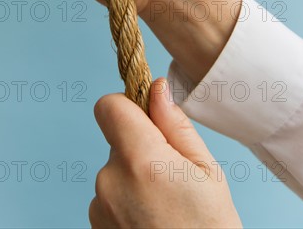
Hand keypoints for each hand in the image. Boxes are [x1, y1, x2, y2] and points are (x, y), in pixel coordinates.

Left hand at [90, 79, 241, 228]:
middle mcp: (110, 181)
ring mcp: (99, 208)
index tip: (147, 118)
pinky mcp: (96, 226)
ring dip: (133, 177)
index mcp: (141, 160)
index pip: (108, 106)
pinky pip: (109, 196)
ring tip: (165, 205)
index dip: (127, 105)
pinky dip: (126, 201)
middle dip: (139, 146)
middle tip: (172, 175)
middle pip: (116, 140)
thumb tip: (157, 88)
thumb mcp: (206, 172)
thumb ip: (175, 125)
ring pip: (114, 169)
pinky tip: (152, 220)